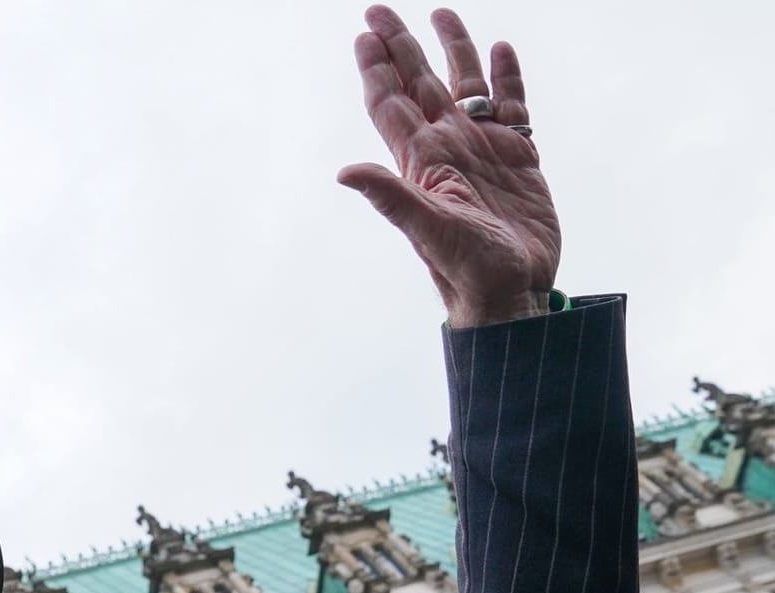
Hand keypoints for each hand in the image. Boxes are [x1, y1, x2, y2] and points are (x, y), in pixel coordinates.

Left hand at [339, 6, 559, 327]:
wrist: (512, 292)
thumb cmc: (467, 269)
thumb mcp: (427, 230)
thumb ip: (390, 197)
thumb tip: (344, 172)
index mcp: (423, 159)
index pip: (391, 103)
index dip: (377, 68)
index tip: (364, 35)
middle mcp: (448, 147)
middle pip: (419, 83)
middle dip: (400, 47)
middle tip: (378, 10)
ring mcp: (483, 149)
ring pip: (465, 86)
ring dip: (452, 51)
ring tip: (439, 14)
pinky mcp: (519, 157)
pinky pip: (512, 105)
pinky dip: (506, 77)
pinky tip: (500, 50)